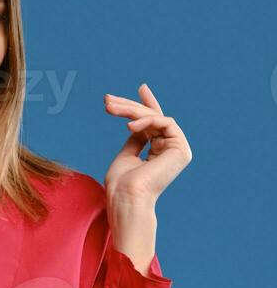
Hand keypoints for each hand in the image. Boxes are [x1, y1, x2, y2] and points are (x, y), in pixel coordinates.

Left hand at [103, 83, 192, 204]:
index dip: (148, 104)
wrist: (126, 199)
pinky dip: (146, 120)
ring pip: (156, 117)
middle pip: (153, 118)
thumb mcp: (126, 155)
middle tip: (107, 99)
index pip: (156, 123)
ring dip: (131, 110)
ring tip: (110, 109)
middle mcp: (172, 150)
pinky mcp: (181, 149)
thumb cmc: (121, 185)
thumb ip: (136, 139)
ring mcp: (179, 150)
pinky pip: (165, 122)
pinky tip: (129, 126)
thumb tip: (135, 123)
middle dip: (130, 105)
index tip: (142, 87)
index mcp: (161, 153)